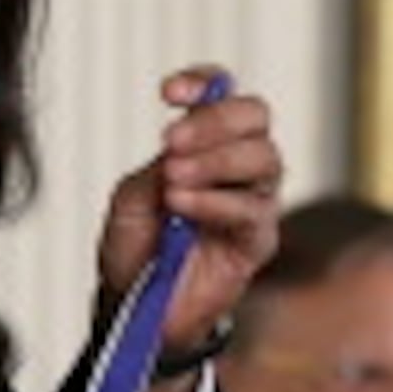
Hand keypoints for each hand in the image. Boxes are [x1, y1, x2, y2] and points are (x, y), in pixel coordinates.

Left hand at [98, 67, 281, 391]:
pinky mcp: (258, 240)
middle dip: (214, 121)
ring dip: (216, 161)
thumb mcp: (130, 200)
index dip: (205, 84)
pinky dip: (215, 201)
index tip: (169, 92)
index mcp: (207, 146)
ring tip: (173, 178)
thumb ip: (153, 169)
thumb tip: (176, 148)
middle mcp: (238, 166)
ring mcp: (254, 201)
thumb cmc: (134, 249)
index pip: (224, 97)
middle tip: (171, 140)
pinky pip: (253, 209)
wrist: (135, 307)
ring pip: (263, 158)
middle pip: (255, 117)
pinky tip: (182, 205)